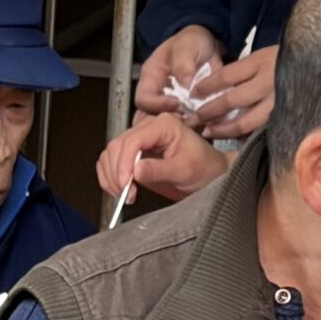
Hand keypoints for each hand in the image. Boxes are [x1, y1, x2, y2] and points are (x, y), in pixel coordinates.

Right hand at [97, 113, 232, 204]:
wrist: (211, 175)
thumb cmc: (205, 168)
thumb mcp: (185, 170)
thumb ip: (159, 170)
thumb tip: (136, 171)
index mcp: (163, 125)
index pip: (133, 140)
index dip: (125, 162)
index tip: (126, 183)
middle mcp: (148, 128)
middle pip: (118, 146)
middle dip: (117, 172)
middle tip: (125, 193)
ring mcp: (139, 140)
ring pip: (110, 154)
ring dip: (111, 176)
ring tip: (125, 194)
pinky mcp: (134, 154)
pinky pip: (111, 163)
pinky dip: (109, 177)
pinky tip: (120, 191)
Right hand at [136, 26, 223, 118]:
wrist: (209, 43)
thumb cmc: (191, 41)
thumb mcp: (186, 46)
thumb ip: (184, 64)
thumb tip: (186, 85)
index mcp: (151, 78)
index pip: (143, 99)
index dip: (157, 105)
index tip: (176, 103)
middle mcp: (160, 93)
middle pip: (154, 117)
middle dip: (170, 121)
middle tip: (188, 119)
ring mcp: (174, 103)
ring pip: (172, 123)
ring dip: (185, 125)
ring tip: (200, 122)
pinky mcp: (190, 108)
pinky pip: (191, 121)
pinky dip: (200, 124)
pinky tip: (210, 121)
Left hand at [195, 44, 280, 138]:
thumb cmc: (294, 60)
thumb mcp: (269, 55)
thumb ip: (249, 69)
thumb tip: (219, 85)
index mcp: (262, 62)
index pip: (225, 75)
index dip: (206, 86)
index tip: (193, 94)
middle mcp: (269, 81)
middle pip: (231, 99)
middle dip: (209, 111)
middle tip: (194, 119)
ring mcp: (279, 101)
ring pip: (245, 120)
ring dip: (224, 129)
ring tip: (210, 132)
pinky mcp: (288, 116)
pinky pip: (263, 129)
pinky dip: (247, 136)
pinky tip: (236, 139)